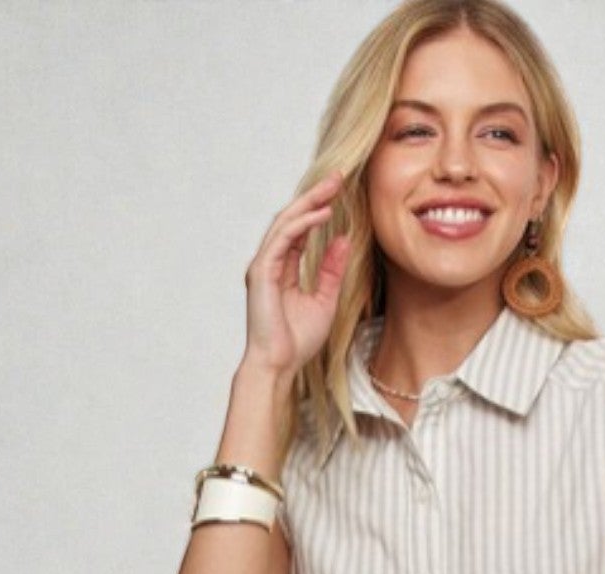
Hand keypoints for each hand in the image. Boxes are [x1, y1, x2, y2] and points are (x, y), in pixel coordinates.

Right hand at [243, 167, 351, 379]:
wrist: (279, 365)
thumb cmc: (297, 341)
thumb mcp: (325, 300)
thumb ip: (331, 270)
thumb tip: (343, 239)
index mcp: (283, 268)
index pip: (301, 229)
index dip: (319, 208)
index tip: (340, 192)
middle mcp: (270, 261)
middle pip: (293, 218)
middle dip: (315, 195)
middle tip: (338, 177)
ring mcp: (263, 265)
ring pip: (286, 222)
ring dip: (310, 202)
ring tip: (333, 187)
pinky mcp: (261, 272)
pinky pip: (283, 239)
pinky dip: (303, 224)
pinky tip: (322, 214)